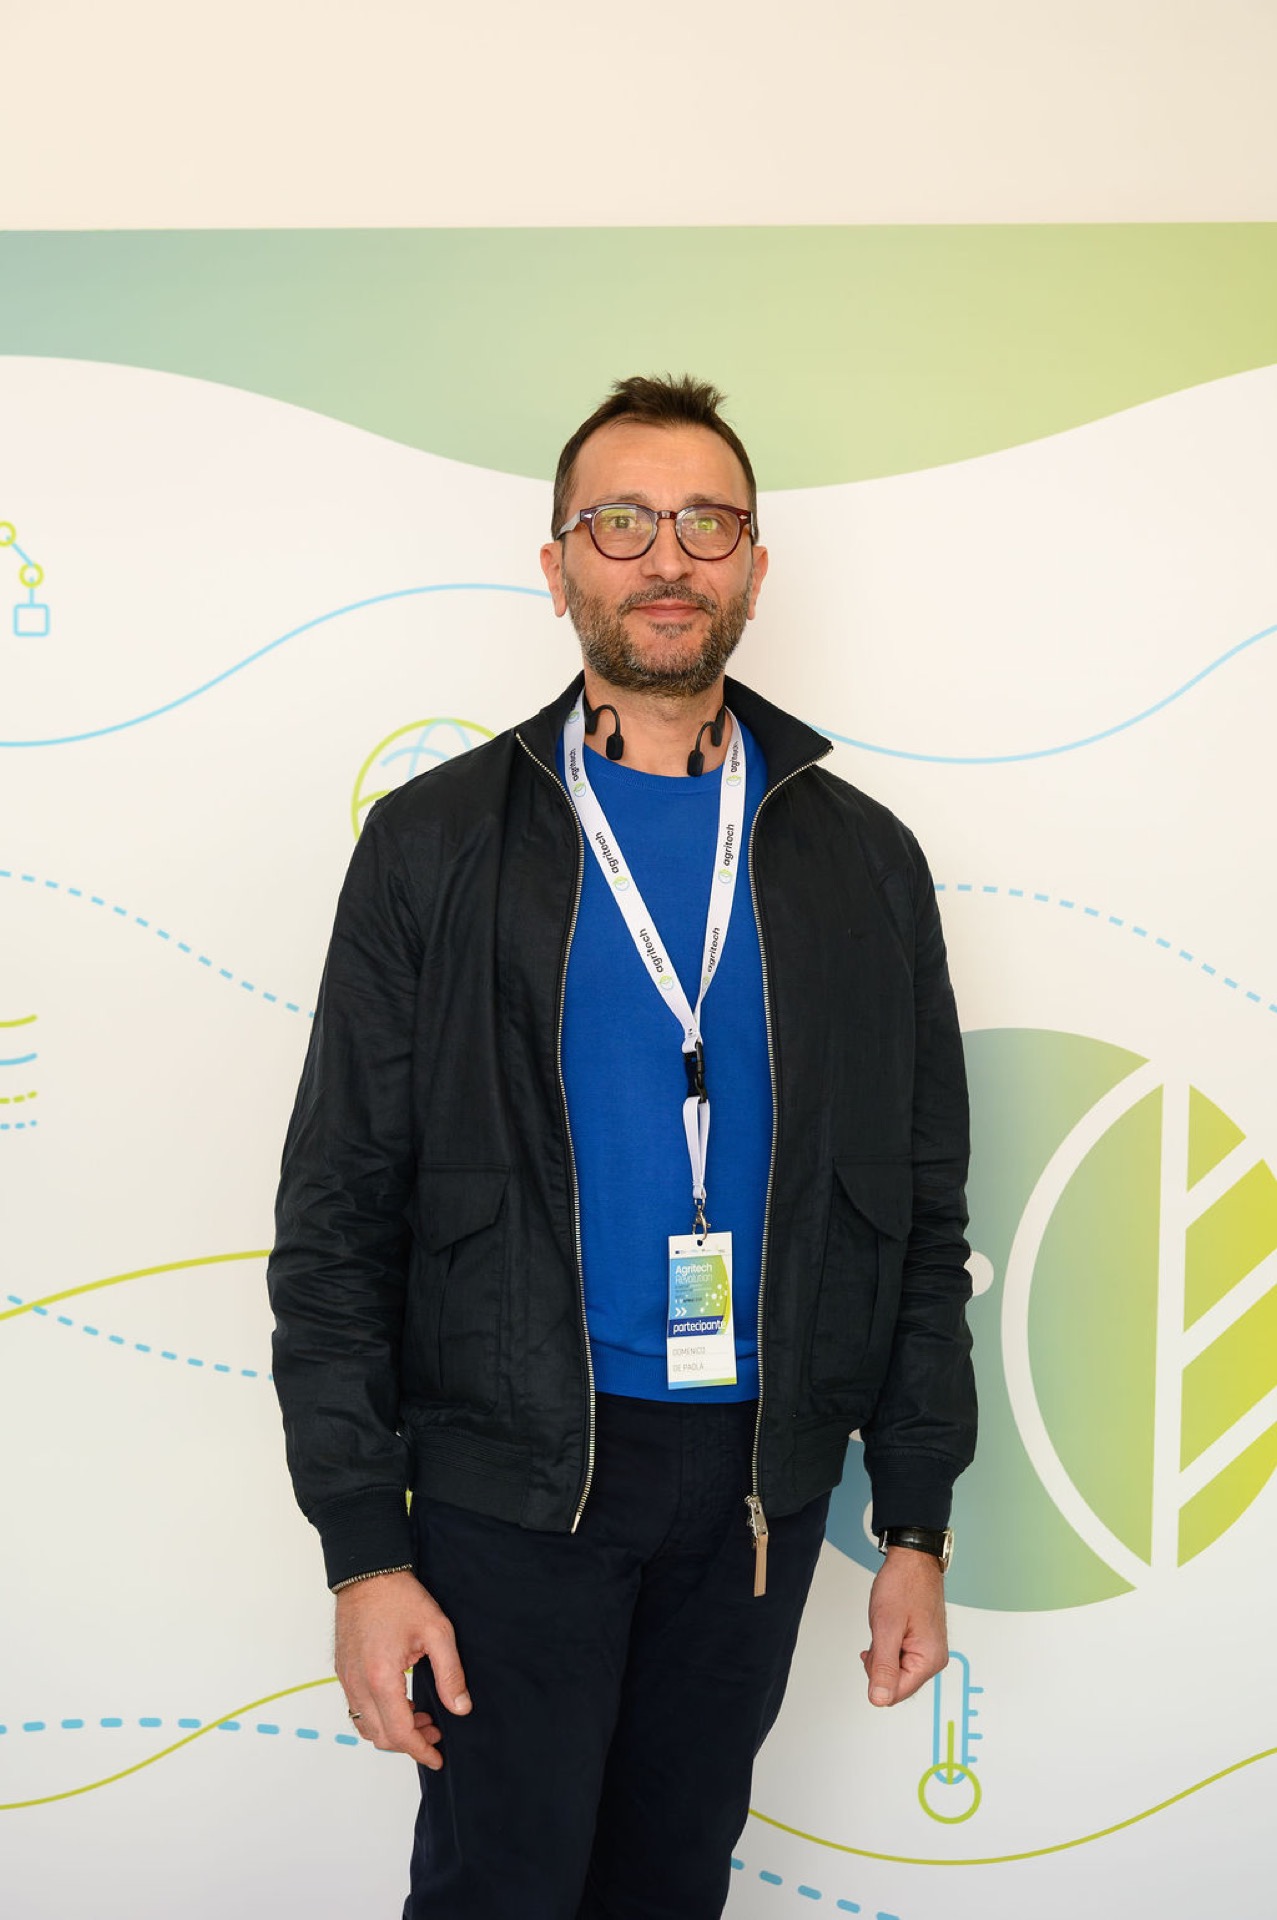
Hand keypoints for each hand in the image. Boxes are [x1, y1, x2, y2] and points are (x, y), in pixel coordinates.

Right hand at [335, 1569, 471, 1767]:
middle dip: (409, 1743)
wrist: (368, 1572)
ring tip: (421, 1717)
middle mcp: (357, 1684)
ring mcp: (346, 1679)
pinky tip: (400, 1702)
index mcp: (381, 1677)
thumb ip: (450, 1673)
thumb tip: (460, 1708)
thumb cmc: (400, 1597)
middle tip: (435, 1732)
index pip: (399, 1733)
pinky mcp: (342, 1671)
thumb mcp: (437, 1631)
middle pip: (380, 1736)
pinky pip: (356, 1708)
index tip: (437, 1757)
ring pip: (365, 1726)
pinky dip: (377, 1716)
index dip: (420, 1751)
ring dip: (392, 1731)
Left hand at [860, 1546, 947, 1707]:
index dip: (876, 1676)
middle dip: (880, 1662)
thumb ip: (883, 1667)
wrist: (912, 1559)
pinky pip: (901, 1656)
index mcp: (929, 1660)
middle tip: (880, 1634)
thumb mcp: (886, 1627)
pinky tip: (888, 1628)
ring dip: (883, 1652)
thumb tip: (879, 1699)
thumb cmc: (903, 1585)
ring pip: (896, 1669)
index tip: (874, 1650)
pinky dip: (889, 1645)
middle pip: (897, 1683)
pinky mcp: (924, 1642)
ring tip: (886, 1626)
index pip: (896, 1693)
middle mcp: (934, 1659)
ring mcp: (930, 1650)